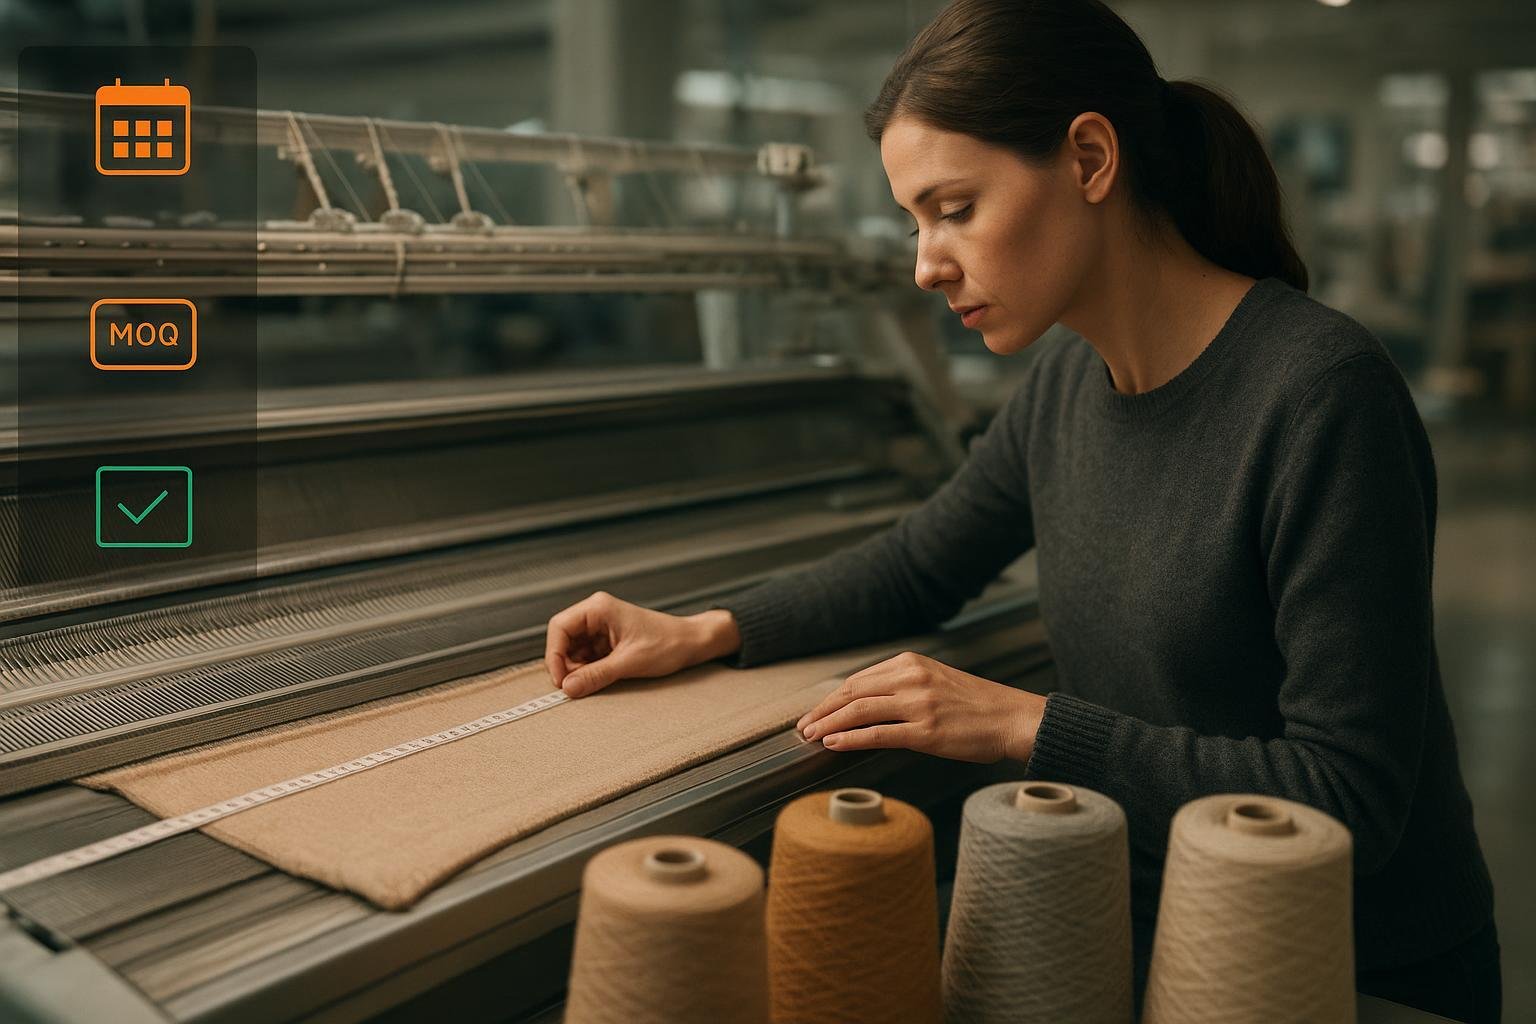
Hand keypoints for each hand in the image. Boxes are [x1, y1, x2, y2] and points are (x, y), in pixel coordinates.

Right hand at [544, 591, 740, 697]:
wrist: (692, 644)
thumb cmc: (668, 643)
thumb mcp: (629, 662)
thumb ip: (596, 675)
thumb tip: (569, 688)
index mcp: (599, 608)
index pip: (559, 627)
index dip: (554, 654)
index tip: (560, 679)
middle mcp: (596, 614)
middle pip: (563, 640)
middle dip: (566, 665)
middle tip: (574, 687)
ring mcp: (600, 628)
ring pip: (573, 651)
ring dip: (577, 670)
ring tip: (592, 683)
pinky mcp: (606, 642)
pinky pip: (586, 657)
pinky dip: (588, 671)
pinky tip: (599, 678)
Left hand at [795, 651, 1045, 763]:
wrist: (1013, 719)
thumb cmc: (977, 706)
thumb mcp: (937, 681)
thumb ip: (903, 686)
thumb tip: (866, 704)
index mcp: (912, 663)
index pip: (859, 680)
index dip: (831, 698)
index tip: (815, 712)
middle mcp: (912, 679)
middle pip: (853, 693)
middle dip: (822, 711)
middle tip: (802, 727)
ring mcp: (919, 704)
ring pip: (860, 711)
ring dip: (828, 724)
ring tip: (810, 737)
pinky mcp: (927, 732)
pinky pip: (879, 735)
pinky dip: (851, 739)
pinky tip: (834, 744)